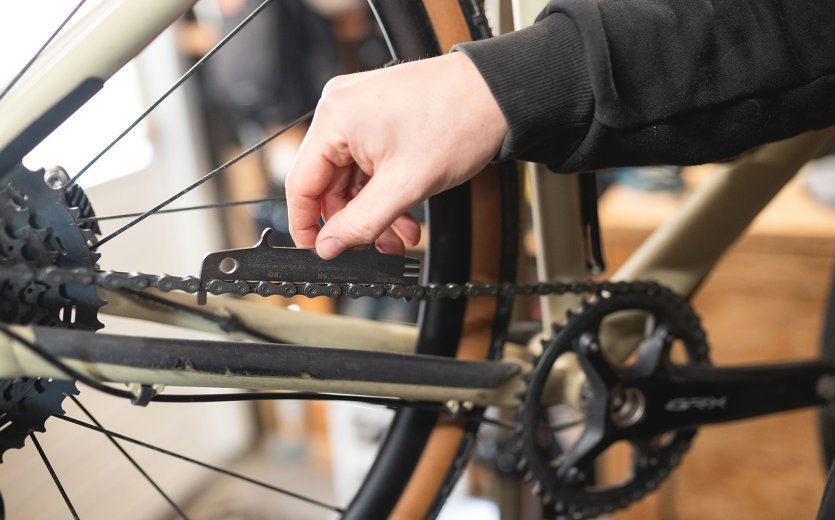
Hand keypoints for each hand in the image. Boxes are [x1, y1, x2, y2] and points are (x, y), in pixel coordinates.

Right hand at [285, 52, 507, 259]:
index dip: (307, 226)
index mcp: (335, 118)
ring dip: (375, 211)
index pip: (300, 184)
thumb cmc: (459, 121)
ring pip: (351, 178)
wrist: (498, 96)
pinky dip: (384, 190)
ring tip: (401, 236)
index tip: (320, 252)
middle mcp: (340, 109)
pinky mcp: (378, 115)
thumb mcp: (405, 187)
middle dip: (356, 221)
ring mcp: (359, 110)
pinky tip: (405, 214)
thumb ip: (361, 223)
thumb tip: (329, 246)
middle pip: (328, 184)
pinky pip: (367, 162)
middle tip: (377, 247)